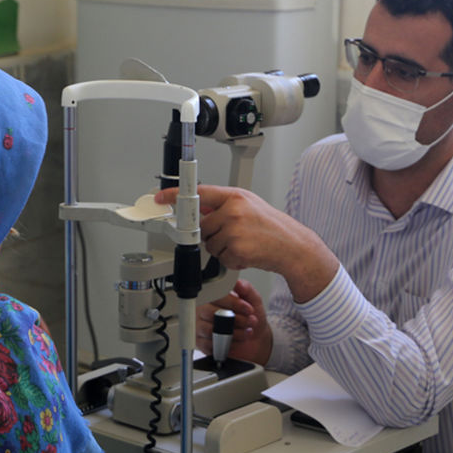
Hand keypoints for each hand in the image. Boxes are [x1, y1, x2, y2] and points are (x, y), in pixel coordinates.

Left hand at [154, 184, 338, 302]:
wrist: (291, 246)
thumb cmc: (270, 226)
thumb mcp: (248, 205)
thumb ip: (223, 204)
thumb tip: (199, 207)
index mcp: (235, 196)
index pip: (199, 193)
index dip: (176, 195)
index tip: (161, 198)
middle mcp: (233, 211)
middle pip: (202, 226)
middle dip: (213, 233)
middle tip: (232, 234)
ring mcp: (234, 231)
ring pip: (210, 244)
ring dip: (223, 248)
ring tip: (243, 243)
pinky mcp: (236, 250)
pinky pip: (220, 258)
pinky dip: (231, 260)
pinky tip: (246, 252)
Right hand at [195, 278, 271, 364]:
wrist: (254, 339)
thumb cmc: (250, 318)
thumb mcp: (252, 300)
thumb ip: (246, 289)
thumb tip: (238, 283)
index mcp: (213, 296)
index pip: (216, 296)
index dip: (233, 303)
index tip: (248, 309)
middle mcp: (203, 310)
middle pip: (212, 314)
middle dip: (236, 320)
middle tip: (249, 321)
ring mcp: (200, 326)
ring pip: (212, 330)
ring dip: (234, 333)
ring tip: (246, 332)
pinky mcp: (201, 343)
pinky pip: (210, 345)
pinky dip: (226, 345)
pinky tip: (235, 341)